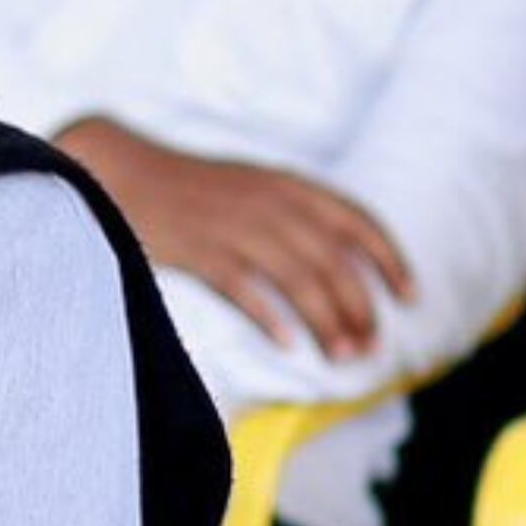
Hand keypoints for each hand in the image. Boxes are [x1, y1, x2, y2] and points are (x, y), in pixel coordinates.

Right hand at [61, 120, 412, 360]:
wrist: (115, 169)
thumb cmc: (185, 188)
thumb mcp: (249, 186)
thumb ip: (291, 213)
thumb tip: (337, 260)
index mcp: (286, 185)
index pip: (358, 221)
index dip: (391, 260)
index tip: (410, 296)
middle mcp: (269, 203)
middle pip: (335, 261)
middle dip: (361, 307)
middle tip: (371, 346)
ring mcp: (234, 226)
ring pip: (300, 279)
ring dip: (327, 321)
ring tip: (342, 357)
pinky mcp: (198, 250)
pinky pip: (246, 289)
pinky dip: (270, 317)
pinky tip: (287, 345)